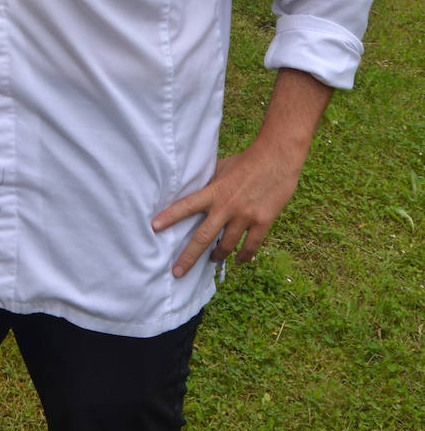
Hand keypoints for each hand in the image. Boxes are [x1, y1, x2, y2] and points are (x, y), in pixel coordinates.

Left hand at [151, 68, 332, 277]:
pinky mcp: (263, 222)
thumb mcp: (222, 168)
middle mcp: (227, 207)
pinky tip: (238, 262)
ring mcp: (245, 216)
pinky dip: (243, 257)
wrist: (277, 158)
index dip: (170, 217)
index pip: (186, 206)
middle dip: (188, 257)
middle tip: (177, 272)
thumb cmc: (247, 161)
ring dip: (216, 256)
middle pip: (203, 237)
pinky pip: (250, 247)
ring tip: (211, 260)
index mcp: (214, 192)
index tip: (154, 228)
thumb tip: (193, 190)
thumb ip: (209, 184)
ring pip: (226, 246)